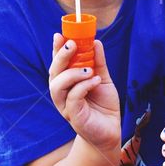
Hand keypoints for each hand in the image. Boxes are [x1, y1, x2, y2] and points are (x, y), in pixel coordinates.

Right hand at [49, 34, 120, 151]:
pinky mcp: (73, 116)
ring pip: (58, 86)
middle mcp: (62, 93)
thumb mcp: (102, 78)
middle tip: (72, 45)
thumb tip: (95, 42)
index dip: (56, 49)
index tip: (60, 34)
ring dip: (72, 73)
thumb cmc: (103, 104)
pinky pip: (73, 98)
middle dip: (61, 57)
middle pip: (53, 72)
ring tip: (89, 69)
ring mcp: (65, 105)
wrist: (111, 130)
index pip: (58, 63)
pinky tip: (95, 80)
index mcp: (66, 82)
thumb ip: (98, 62)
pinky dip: (83, 86)